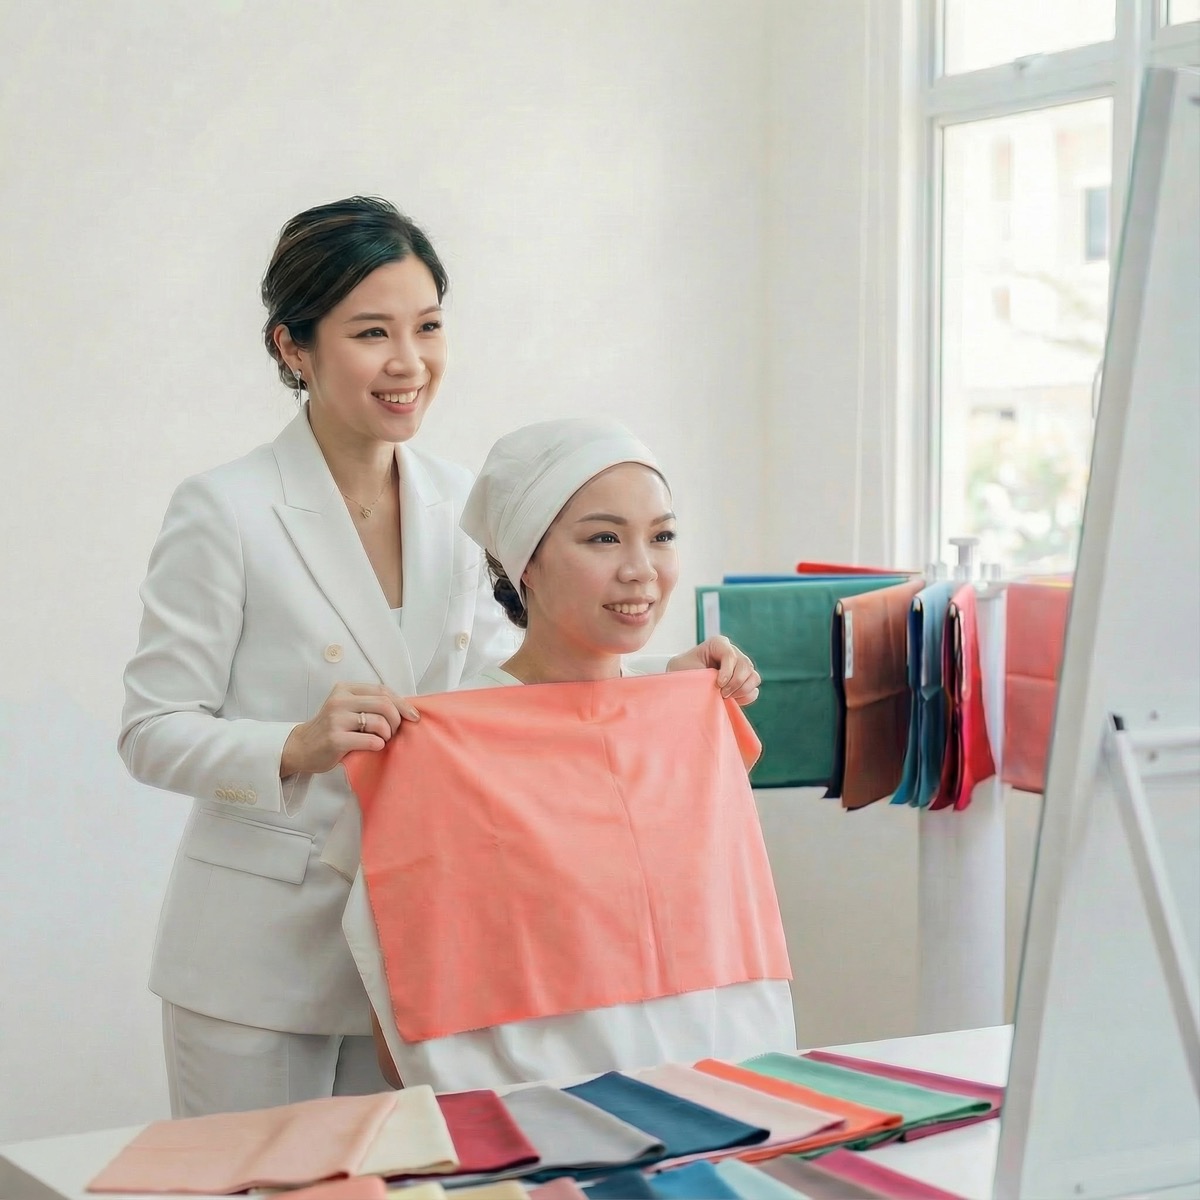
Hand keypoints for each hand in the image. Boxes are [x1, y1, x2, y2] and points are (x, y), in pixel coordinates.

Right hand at [280, 682, 419, 776]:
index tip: (414, 716)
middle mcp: (340, 701)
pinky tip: (373, 747)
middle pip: (384, 704)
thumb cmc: (331, 729)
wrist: (301, 748)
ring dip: (387, 734)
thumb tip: (406, 708)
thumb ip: (369, 704)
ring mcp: (336, 719)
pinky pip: (370, 741)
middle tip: (394, 732)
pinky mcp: (335, 739)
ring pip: (379, 722)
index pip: (383, 690)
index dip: (403, 703)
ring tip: (381, 740)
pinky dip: (378, 745)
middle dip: (397, 720)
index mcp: (345, 689)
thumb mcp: (347, 709)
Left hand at [666, 636, 761, 705]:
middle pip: (745, 665)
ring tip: (726, 697)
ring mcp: (741, 668)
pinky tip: (732, 700)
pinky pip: (754, 690)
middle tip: (722, 694)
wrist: (682, 684)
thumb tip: (716, 684)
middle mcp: (733, 653)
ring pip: (753, 677)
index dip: (727, 671)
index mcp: (718, 644)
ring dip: (742, 690)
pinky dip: (746, 697)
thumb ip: (700, 671)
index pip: (730, 654)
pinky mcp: (744, 682)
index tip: (718, 684)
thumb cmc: (681, 672)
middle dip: (735, 682)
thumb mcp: (683, 667)